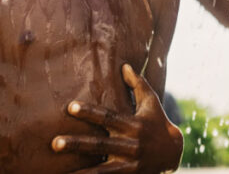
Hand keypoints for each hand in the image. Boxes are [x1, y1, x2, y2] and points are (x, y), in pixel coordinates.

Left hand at [53, 64, 183, 173]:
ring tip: (60, 173)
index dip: (90, 112)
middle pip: (100, 145)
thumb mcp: (151, 102)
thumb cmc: (157, 122)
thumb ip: (138, 85)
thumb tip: (124, 65)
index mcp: (134, 125)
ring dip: (80, 171)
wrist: (173, 153)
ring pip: (101, 169)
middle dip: (76, 144)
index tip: (71, 106)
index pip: (108, 117)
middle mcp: (131, 145)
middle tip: (55, 143)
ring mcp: (130, 163)